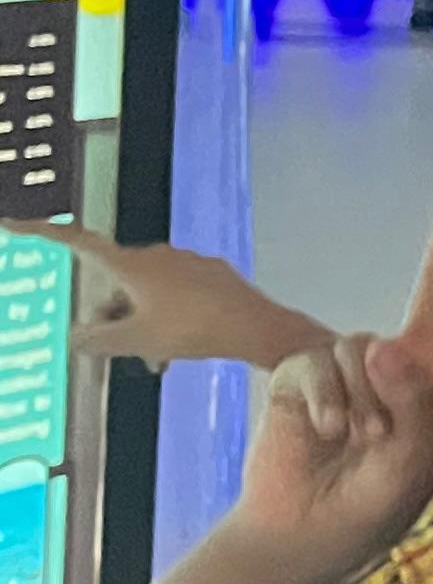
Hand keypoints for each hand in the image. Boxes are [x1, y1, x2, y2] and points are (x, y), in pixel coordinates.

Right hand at [3, 221, 325, 369]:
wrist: (258, 328)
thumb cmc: (195, 331)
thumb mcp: (134, 341)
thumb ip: (95, 340)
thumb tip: (73, 337)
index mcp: (131, 263)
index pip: (76, 241)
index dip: (41, 232)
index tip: (11, 223)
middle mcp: (156, 254)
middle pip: (114, 282)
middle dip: (112, 315)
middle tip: (125, 350)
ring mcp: (185, 262)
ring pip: (146, 292)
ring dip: (142, 323)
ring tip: (157, 361)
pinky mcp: (210, 273)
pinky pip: (175, 294)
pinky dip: (167, 318)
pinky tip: (179, 348)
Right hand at [223, 171, 432, 579]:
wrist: (307, 527)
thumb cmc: (375, 502)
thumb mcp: (415, 463)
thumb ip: (411, 406)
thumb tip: (383, 348)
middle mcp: (419, 358)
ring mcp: (364, 357)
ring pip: (369, 353)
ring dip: (365, 410)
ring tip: (356, 445)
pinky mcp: (312, 364)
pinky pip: (325, 369)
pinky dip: (327, 409)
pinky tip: (321, 435)